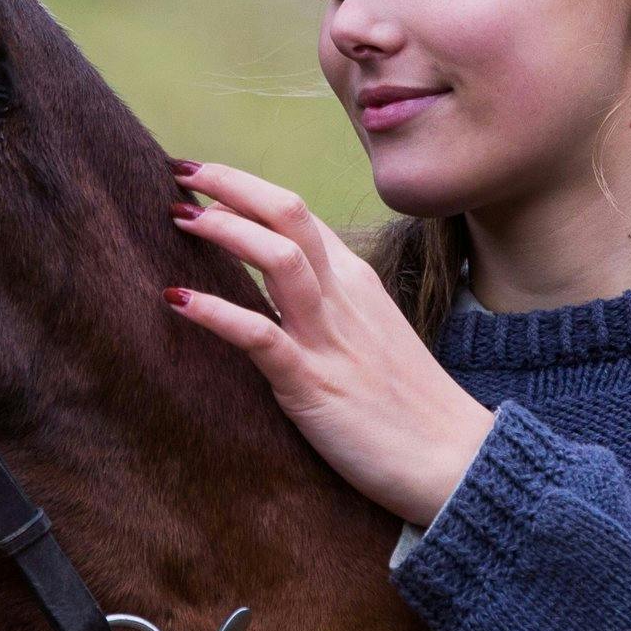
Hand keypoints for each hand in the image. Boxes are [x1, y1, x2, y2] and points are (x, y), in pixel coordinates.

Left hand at [162, 159, 499, 528]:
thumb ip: (329, 304)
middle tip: (180, 173)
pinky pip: (259, 336)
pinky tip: (177, 300)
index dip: (246, 188)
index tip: (203, 176)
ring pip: (278, 258)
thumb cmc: (408, 403)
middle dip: (231, 185)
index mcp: (355, 280)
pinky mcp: (313, 383)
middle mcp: (343, 296)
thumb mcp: (370, 334)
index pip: (298, 213)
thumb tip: (280, 288)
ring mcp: (328, 337)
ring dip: (225, 230)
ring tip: (178, 217)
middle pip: (287, 214)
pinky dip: (216, 312)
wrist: (453, 457)